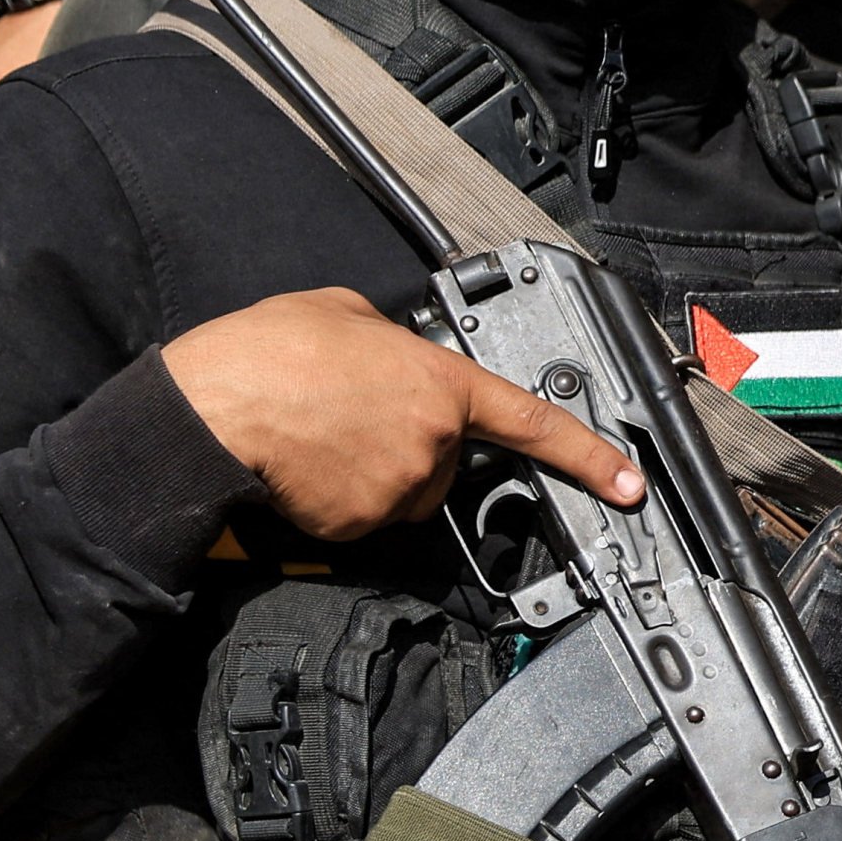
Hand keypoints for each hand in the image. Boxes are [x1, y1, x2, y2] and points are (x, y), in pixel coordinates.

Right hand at [162, 288, 643, 541]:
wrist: (213, 409)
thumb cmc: (269, 354)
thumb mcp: (347, 314)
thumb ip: (393, 338)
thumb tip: (393, 348)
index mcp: (440, 382)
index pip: (532, 422)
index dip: (589, 455)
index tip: (628, 483)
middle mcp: (432, 441)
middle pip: (444, 460)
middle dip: (409, 441)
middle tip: (349, 412)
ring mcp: (400, 488)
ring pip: (402, 490)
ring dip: (371, 470)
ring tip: (318, 434)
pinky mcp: (361, 526)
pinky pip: (363, 516)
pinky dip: (339, 498)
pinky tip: (307, 466)